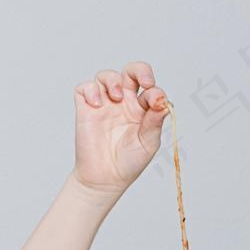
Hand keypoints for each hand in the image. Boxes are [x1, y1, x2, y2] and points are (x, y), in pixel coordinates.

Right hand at [72, 60, 169, 197]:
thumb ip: (155, 121)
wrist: (105, 178)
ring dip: (113, 80)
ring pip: (107, 76)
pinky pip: (85, 88)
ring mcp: (104, 104)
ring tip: (117, 97)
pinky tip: (98, 104)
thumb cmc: (129, 162)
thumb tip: (164, 101)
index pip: (150, 89)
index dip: (155, 91)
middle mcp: (124, 103)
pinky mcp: (86, 108)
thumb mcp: (148, 142)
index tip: (156, 103)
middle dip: (139, 70)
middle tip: (144, 82)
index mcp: (141, 110)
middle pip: (131, 73)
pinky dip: (91, 90)